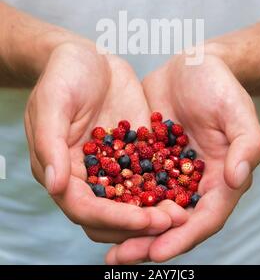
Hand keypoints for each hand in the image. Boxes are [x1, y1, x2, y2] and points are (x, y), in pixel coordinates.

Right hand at [24, 42, 186, 246]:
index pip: (83, 207)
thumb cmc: (64, 73)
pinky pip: (149, 174)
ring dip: (155, 212)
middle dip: (138, 224)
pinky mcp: (133, 150)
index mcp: (62, 168)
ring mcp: (113, 164)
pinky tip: (189, 187)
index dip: (113, 218)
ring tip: (184, 212)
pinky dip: (165, 185)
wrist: (89, 55)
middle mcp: (87, 174)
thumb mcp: (53, 101)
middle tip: (171, 222)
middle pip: (109, 215)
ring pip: (132, 201)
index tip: (143, 220)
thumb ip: (50, 141)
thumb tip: (55, 185)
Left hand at [106, 51, 259, 263]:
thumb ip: (245, 144)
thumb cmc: (219, 84)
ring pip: (148, 208)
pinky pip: (132, 183)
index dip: (182, 237)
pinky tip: (94, 206)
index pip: (205, 217)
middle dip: (148, 242)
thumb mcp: (236, 111)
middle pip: (173, 222)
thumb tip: (237, 179)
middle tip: (120, 258)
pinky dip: (117, 198)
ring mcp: (169, 171)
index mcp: (221, 178)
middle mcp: (194, 182)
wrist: (190, 64)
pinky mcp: (148, 158)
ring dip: (129, 228)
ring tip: (104, 246)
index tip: (157, 251)